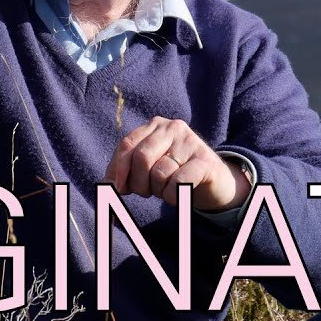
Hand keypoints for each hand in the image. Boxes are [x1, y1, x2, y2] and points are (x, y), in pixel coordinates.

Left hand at [103, 117, 251, 211]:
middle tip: (147, 192)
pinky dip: (173, 196)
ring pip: (159, 173)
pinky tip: (179, 194)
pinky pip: (178, 182)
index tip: (117, 189)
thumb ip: (127, 170)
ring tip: (167, 190)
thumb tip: (105, 184)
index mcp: (155, 125)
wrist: (214, 181)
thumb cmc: (175, 173)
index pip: (126, 144)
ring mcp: (191, 142)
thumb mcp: (149, 168)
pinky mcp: (205, 161)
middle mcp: (172, 127)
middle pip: (141, 158)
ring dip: (158, 191)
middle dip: (138, 183)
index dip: (117, 169)